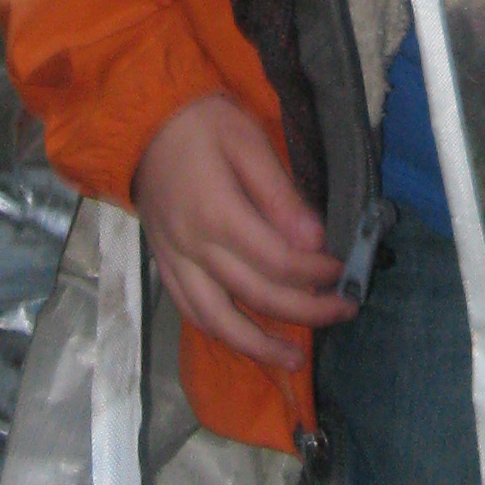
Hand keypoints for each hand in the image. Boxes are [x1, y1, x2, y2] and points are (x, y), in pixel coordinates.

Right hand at [133, 95, 351, 372]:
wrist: (140, 124)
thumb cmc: (201, 124)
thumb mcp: (246, 141)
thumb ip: (279, 194)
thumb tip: (315, 240)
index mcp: (216, 213)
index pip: (277, 261)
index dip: (315, 272)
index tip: (343, 270)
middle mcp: (193, 248)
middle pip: (254, 296)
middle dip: (305, 310)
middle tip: (343, 311)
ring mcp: (174, 262)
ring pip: (216, 320)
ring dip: (258, 346)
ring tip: (294, 360)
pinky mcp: (163, 267)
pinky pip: (190, 312)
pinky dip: (219, 333)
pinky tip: (246, 341)